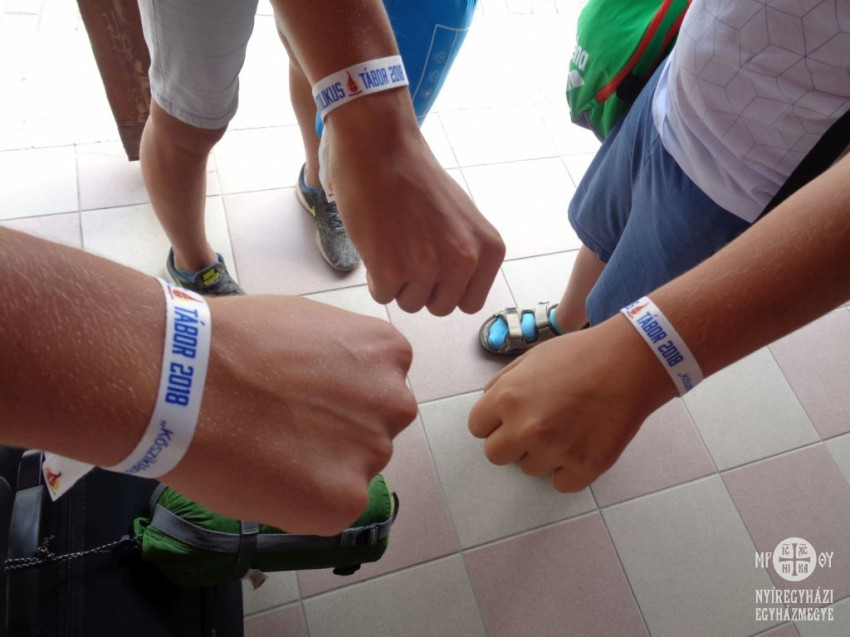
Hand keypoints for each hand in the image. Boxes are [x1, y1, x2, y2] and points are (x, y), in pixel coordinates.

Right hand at [164, 295, 417, 535]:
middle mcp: (395, 403)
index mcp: (388, 352)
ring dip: (319, 469)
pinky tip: (261, 476)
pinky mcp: (345, 502)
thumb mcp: (307, 326)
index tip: (305, 399)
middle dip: (337, 433)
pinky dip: (297, 502)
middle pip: (372, 429)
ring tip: (265, 451)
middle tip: (285, 429)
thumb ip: (337, 357)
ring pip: (351, 471)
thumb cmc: (234, 341)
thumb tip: (330, 384)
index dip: (338, 396)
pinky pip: (326, 509)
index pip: (379, 386)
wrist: (185, 380)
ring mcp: (374, 453)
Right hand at [324, 90, 504, 315]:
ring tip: (392, 242)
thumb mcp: (463, 217)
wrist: (379, 146)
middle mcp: (464, 259)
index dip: (446, 287)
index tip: (432, 264)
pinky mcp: (391, 270)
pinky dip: (374, 277)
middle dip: (421, 287)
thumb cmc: (416, 177)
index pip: (469, 302)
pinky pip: (383, 296)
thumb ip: (466, 253)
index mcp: (489, 248)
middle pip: (439, 307)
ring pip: (410, 304)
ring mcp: (428, 267)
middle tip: (407, 250)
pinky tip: (376, 244)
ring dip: (397, 282)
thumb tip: (457, 290)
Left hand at [468, 316, 676, 491]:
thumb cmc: (581, 355)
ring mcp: (555, 450)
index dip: (494, 421)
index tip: (510, 417)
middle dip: (510, 442)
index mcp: (507, 397)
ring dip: (542, 454)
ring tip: (566, 428)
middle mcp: (526, 428)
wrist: (629, 363)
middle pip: (495, 455)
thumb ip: (503, 384)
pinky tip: (580, 444)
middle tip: (535, 427)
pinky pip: (561, 484)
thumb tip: (489, 406)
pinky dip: (569, 470)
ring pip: (529, 469)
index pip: (477, 428)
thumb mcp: (531, 358)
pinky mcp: (584, 467)